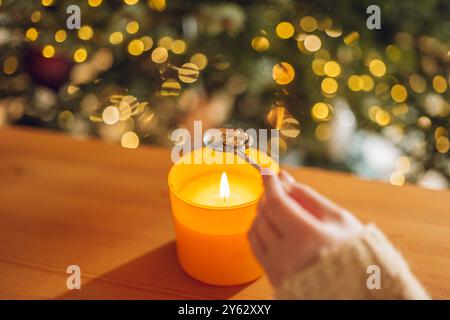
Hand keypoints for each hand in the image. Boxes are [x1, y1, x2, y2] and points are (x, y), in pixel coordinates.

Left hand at [248, 170, 363, 287]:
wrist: (357, 289)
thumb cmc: (355, 253)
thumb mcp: (339, 219)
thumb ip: (308, 197)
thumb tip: (284, 178)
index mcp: (308, 239)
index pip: (276, 203)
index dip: (269, 183)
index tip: (267, 170)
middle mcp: (288, 256)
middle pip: (264, 214)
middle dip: (268, 196)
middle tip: (278, 188)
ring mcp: (277, 269)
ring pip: (255, 229)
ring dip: (263, 213)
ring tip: (279, 208)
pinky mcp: (273, 277)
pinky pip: (255, 247)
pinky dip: (260, 231)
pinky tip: (273, 225)